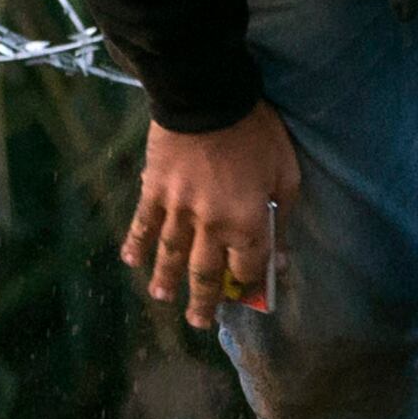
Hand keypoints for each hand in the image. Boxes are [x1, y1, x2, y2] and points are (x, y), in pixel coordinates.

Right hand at [122, 103, 302, 330]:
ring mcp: (178, 210)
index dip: (249, 283)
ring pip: (171, 255)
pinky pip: (143, 223)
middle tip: (198, 321)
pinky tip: (131, 260)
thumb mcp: (286, 170)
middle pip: (206, 273)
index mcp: (246, 223)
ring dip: (167, 280)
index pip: (247, 267)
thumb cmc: (255, 132)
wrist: (207, 97)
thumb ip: (285, 211)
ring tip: (163, 298)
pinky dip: (135, 243)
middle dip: (203, 300)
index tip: (247, 293)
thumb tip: (281, 247)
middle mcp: (210, 226)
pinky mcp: (154, 190)